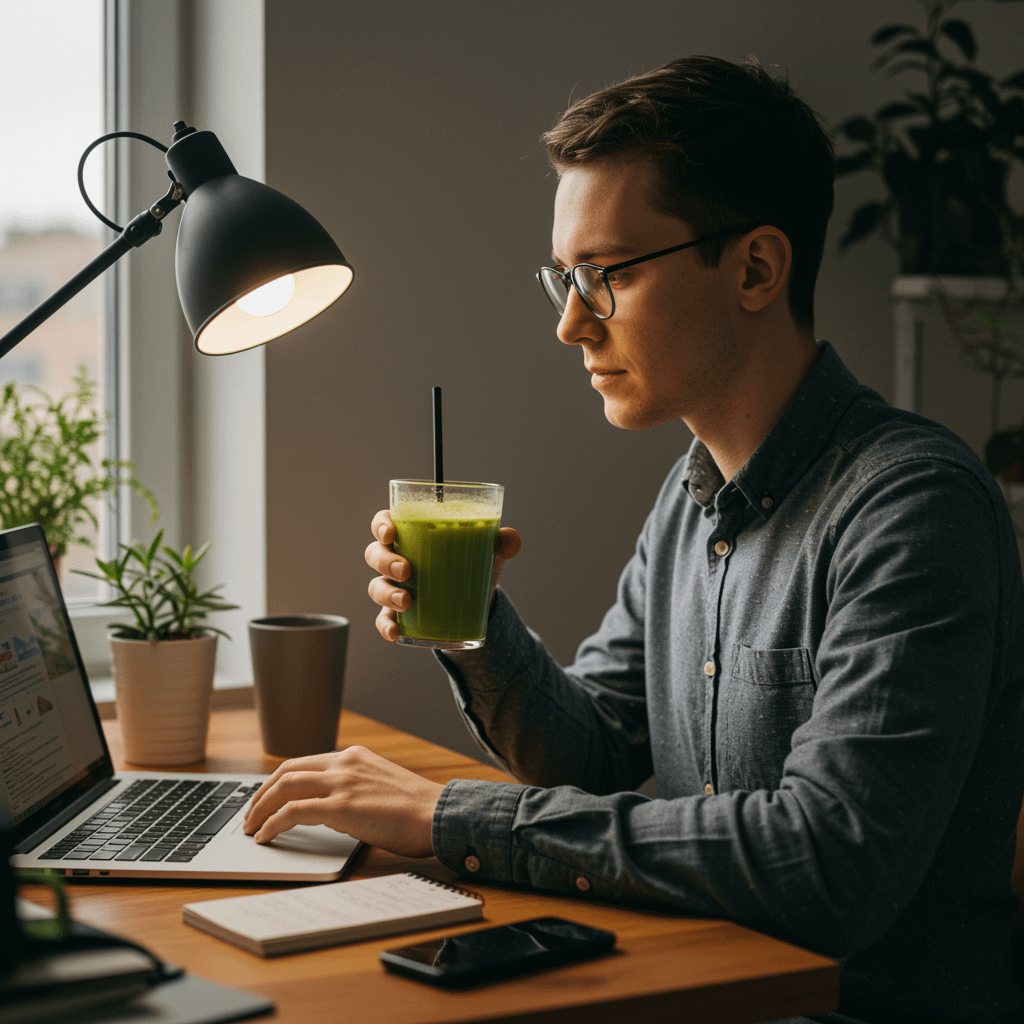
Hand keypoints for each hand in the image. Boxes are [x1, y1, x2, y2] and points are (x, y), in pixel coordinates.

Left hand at [242, 746, 443, 857]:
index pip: (305, 763)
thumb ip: (355, 789)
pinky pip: (293, 812)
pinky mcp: (341, 807)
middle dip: (262, 793)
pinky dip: (272, 823)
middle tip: (250, 814)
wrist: (438, 814)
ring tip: (251, 827)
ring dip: (260, 808)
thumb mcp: (382, 786)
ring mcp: (342, 783)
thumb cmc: (417, 809)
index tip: (267, 797)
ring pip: (284, 787)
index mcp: (355, 756)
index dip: (279, 781)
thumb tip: (332, 810)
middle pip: (287, 770)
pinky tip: (265, 836)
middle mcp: (345, 763)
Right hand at [365, 510, 521, 642]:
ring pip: (376, 587)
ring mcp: (394, 588)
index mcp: (411, 535)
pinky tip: (396, 632)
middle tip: (407, 570)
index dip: (381, 526)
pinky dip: (386, 626)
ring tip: (408, 600)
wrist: (476, 603)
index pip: (384, 523)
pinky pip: (383, 620)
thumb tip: (511, 540)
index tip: (391, 533)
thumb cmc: (472, 564)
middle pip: (375, 554)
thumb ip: (501, 542)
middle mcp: (396, 560)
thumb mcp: (488, 552)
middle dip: (385, 561)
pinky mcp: (399, 614)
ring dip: (387, 593)